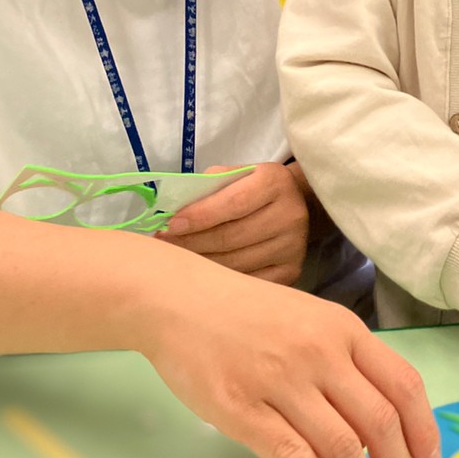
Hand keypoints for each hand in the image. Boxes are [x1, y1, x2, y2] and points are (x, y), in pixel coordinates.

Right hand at [145, 277, 441, 457]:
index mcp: (342, 329)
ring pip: (340, 446)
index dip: (424, 432)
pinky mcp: (241, 408)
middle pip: (379, 422)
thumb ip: (345, 364)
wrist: (179, 301)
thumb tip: (377, 430)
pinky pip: (289, 455)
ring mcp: (280, 380)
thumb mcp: (310, 320)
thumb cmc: (247, 314)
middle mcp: (319, 352)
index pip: (403, 385)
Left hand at [165, 162, 309, 285]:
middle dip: (192, 242)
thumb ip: (209, 187)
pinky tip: (202, 277)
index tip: (170, 225)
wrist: (293, 205)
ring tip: (177, 261)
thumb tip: (174, 210)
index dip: (199, 216)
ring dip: (201, 264)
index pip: (233, 203)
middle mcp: (290, 214)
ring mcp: (293, 247)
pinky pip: (247, 282)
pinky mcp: (292, 271)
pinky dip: (221, 281)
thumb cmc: (252, 188)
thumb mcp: (236, 175)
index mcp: (275, 182)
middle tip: (165, 245)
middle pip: (231, 236)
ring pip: (236, 263)